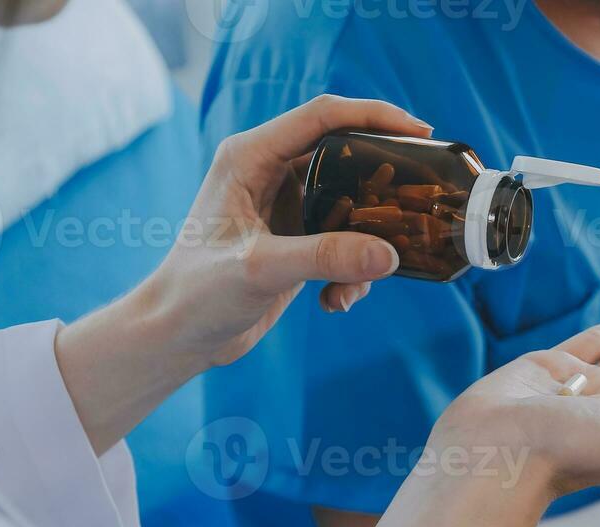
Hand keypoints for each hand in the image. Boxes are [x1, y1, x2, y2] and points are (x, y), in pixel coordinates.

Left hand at [136, 94, 431, 370]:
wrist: (178, 336)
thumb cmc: (196, 293)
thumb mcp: (261, 270)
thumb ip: (325, 257)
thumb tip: (390, 255)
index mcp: (250, 157)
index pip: (323, 117)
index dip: (375, 117)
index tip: (421, 132)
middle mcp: (267, 172)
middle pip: (345, 155)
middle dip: (382, 185)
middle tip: (419, 199)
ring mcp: (283, 207)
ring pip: (350, 206)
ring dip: (366, 243)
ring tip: (358, 283)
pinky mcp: (294, 240)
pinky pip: (342, 241)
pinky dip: (350, 271)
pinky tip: (335, 301)